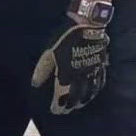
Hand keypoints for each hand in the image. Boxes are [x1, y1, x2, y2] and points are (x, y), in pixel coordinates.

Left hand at [31, 0, 112, 114]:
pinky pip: (100, 80)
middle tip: (66, 111)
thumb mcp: (49, 53)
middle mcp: (80, 77)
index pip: (62, 96)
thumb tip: (35, 84)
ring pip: (90, 91)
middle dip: (70, 105)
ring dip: (84, 100)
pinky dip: (97, 89)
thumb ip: (42, 70)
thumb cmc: (65, 37)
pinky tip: (95, 91)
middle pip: (76, 97)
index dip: (58, 105)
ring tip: (80, 105)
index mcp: (66, 75)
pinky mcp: (100, 64)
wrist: (87, 24)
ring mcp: (92, 71)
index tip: (55, 110)